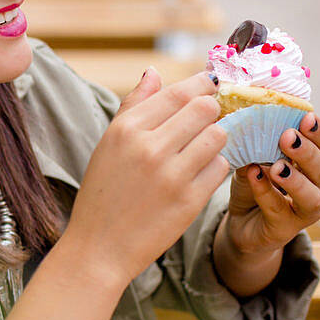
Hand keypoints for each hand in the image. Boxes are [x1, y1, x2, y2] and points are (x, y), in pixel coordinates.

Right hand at [64, 70, 229, 287]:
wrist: (99, 247)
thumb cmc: (102, 192)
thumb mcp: (108, 145)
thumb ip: (133, 106)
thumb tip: (155, 72)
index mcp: (125, 130)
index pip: (178, 92)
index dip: (202, 86)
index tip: (209, 87)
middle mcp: (149, 148)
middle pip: (205, 109)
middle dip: (211, 111)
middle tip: (206, 120)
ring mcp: (171, 175)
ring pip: (218, 135)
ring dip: (214, 139)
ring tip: (198, 151)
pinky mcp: (190, 200)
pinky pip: (220, 167)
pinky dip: (213, 167)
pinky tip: (196, 175)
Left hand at [224, 113, 319, 255]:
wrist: (241, 221)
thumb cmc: (255, 183)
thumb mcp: (255, 157)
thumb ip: (258, 142)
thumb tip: (251, 118)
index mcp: (319, 164)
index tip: (306, 117)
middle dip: (307, 151)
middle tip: (288, 136)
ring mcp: (307, 210)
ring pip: (312, 196)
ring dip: (295, 179)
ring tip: (277, 167)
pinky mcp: (286, 228)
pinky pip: (278, 209)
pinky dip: (265, 192)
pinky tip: (253, 175)